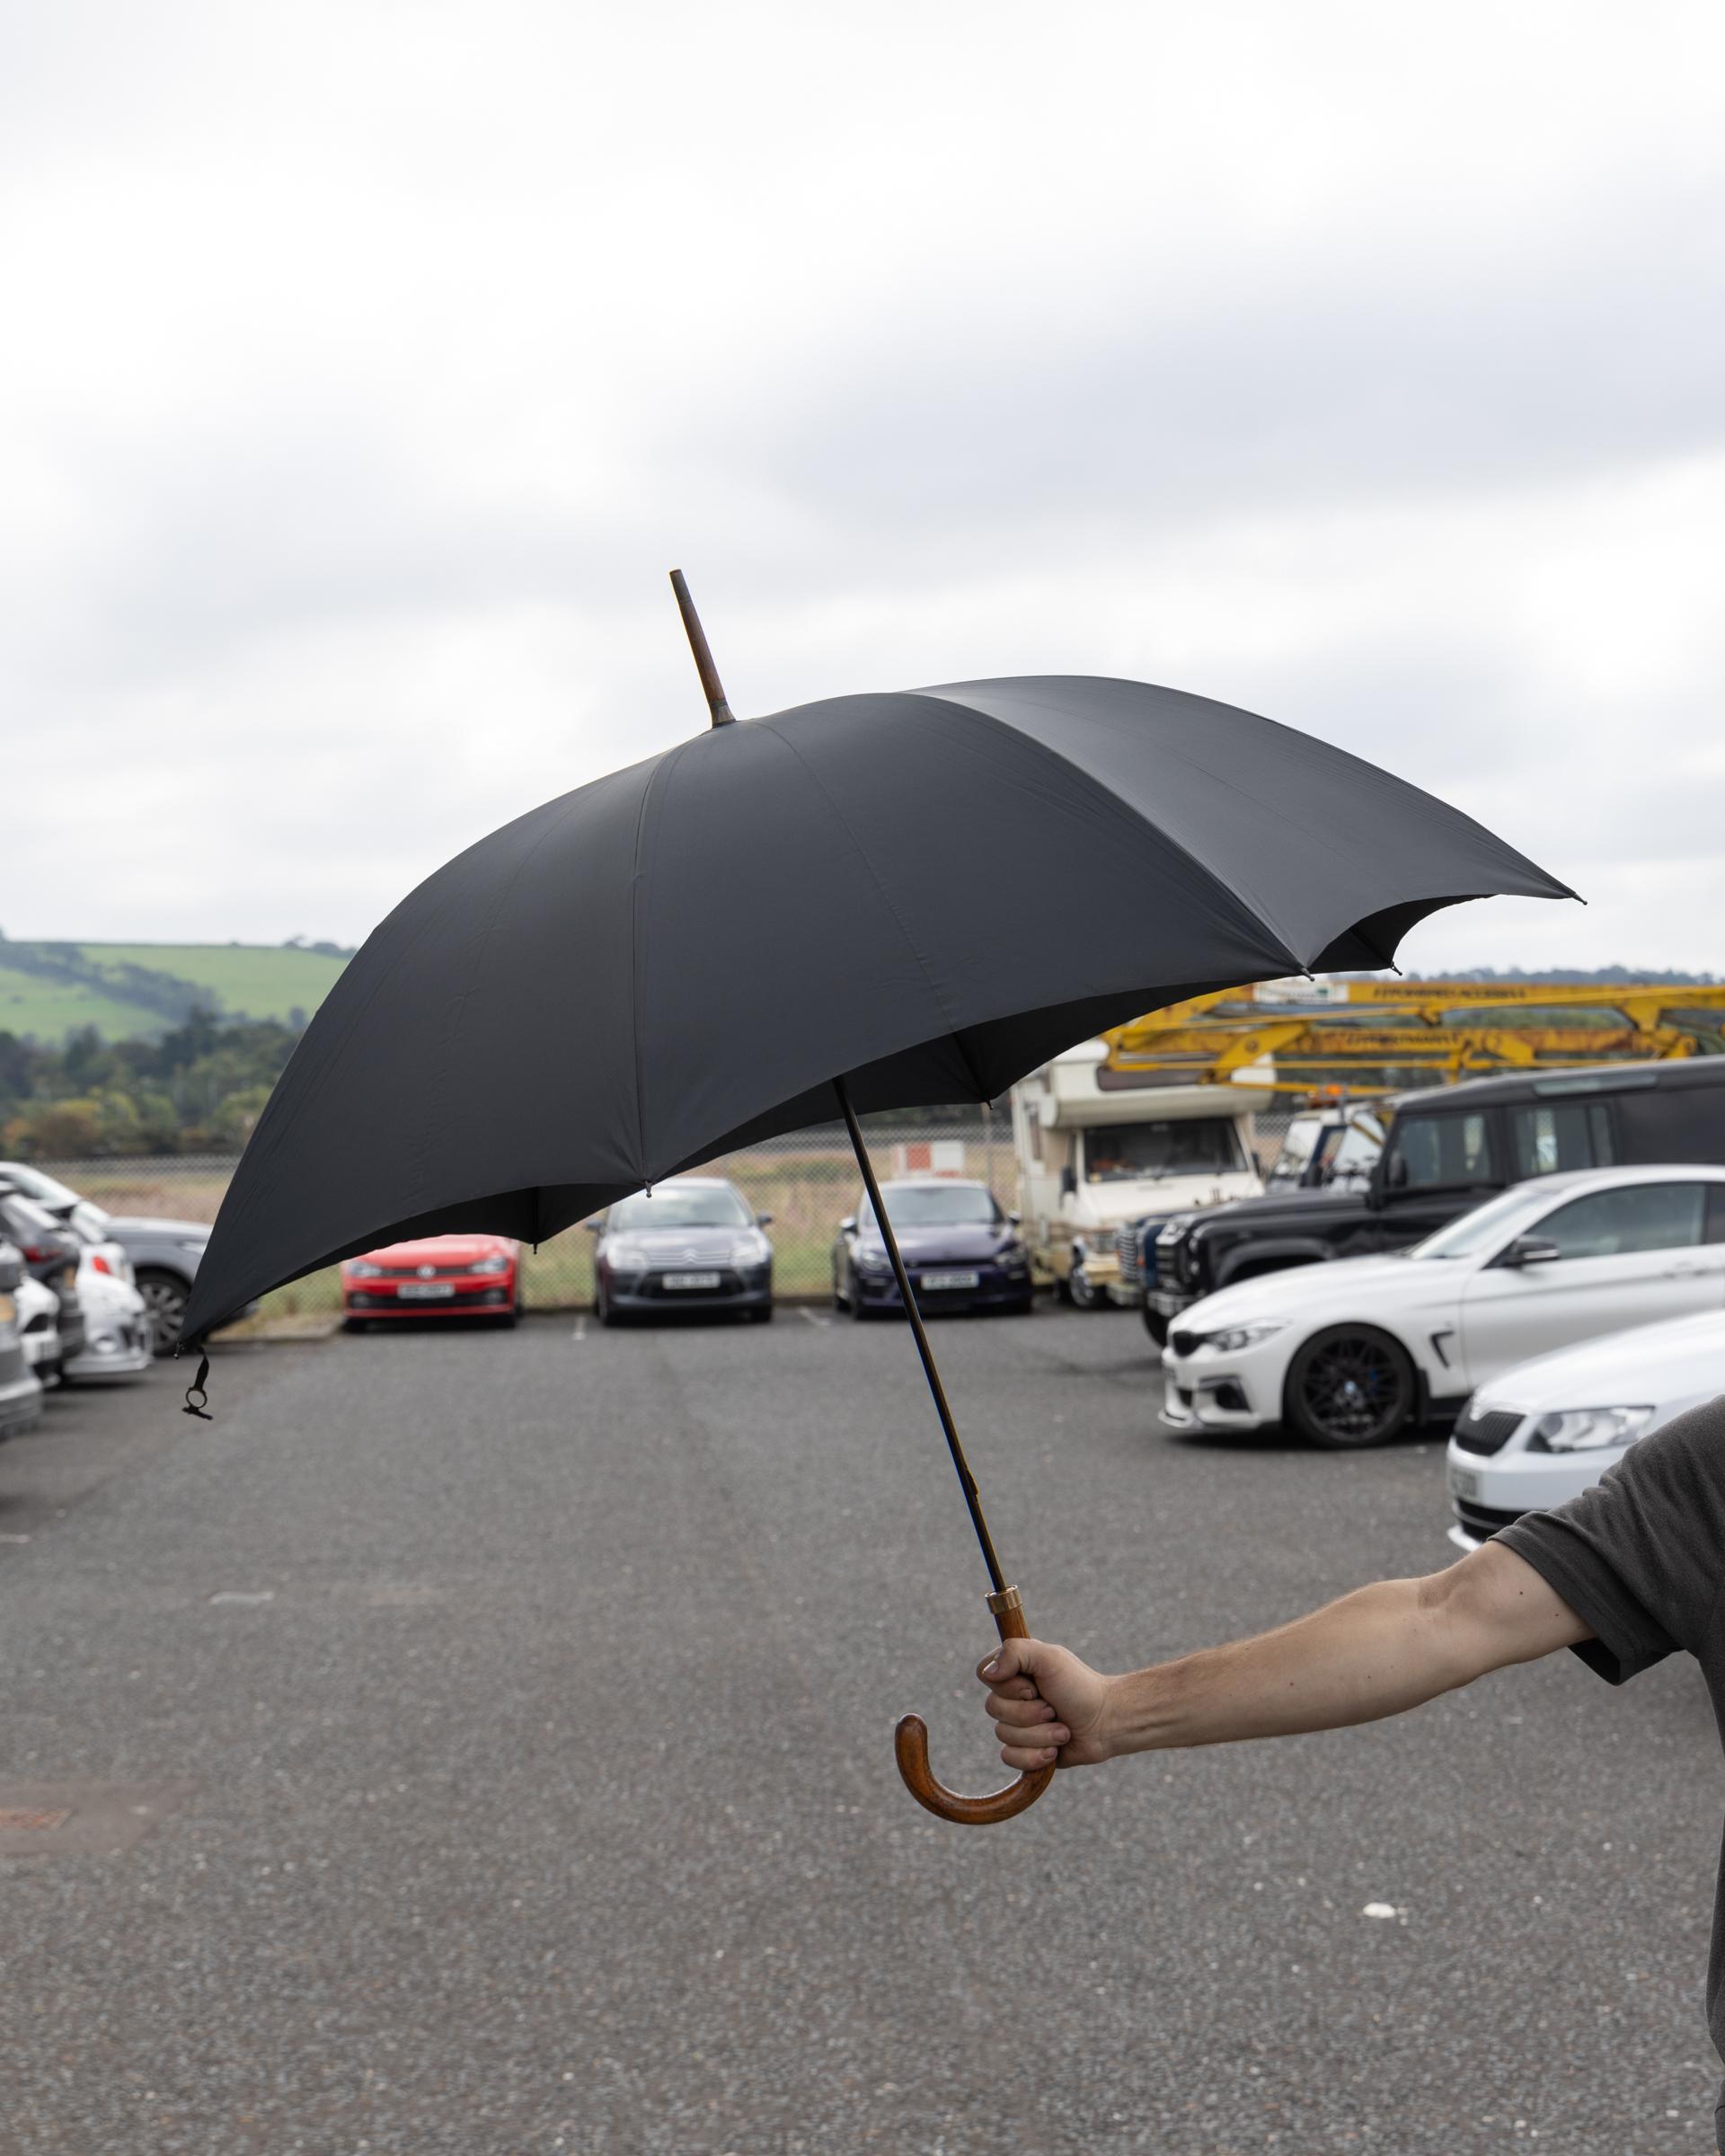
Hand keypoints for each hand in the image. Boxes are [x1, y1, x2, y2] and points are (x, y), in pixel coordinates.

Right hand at [977, 1636, 1113, 1770]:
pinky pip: (1009, 1757)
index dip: (1007, 1686)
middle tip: (1054, 1709)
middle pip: (993, 1708)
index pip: (984, 1674)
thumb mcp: (1050, 1657)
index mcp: (1015, 1670)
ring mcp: (1017, 1724)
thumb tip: (986, 1673)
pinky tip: (1054, 1750)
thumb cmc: (1080, 1686)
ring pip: (1003, 1735)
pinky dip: (1034, 1756)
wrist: (1106, 1723)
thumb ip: (1014, 1652)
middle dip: (1029, 1714)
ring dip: (1039, 1735)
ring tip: (1062, 1730)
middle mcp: (1012, 1696)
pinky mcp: (1024, 1750)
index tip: (1034, 1687)